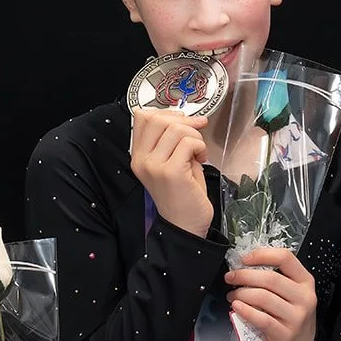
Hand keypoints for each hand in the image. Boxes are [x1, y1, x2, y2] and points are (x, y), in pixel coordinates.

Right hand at [130, 107, 212, 236]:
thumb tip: (190, 118)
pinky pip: (188, 143)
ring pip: (176, 129)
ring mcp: (154, 165)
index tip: (185, 122)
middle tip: (197, 135)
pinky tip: (201, 160)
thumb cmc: (183, 195)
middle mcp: (142, 159)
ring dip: (195, 137)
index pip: (143, 117)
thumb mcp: (172, 162)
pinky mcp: (171, 171)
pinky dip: (200, 147)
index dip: (168, 113)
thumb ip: (173, 140)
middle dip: (184, 122)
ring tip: (198, 153)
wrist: (185, 226)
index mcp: (139, 155)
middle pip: (158, 119)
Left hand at [225, 246, 317, 340]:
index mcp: (305, 281)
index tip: (244, 259)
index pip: (285, 258)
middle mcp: (304, 297)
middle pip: (271, 278)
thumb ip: (276, 280)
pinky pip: (261, 318)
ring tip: (233, 296)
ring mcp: (296, 317)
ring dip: (241, 294)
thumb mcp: (293, 294)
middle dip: (244, 275)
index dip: (262, 255)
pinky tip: (236, 307)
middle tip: (230, 277)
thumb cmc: (291, 317)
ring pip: (263, 297)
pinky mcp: (285, 334)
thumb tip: (244, 268)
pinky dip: (245, 311)